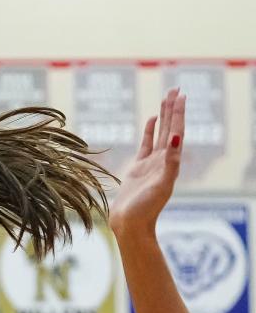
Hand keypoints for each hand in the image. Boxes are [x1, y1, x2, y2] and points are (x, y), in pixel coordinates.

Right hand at [109, 88, 185, 238]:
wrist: (130, 224)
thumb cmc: (146, 208)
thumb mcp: (162, 184)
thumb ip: (171, 162)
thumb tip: (178, 138)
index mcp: (171, 161)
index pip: (177, 131)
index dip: (178, 113)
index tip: (180, 95)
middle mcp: (164, 159)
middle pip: (171, 128)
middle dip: (173, 108)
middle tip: (174, 88)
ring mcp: (152, 163)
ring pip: (161, 133)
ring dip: (164, 116)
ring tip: (165, 98)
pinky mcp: (139, 167)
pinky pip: (147, 144)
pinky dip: (150, 131)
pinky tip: (151, 120)